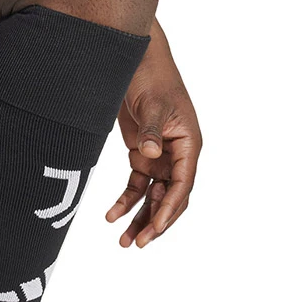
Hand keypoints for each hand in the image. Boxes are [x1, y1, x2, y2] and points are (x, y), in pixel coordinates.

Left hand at [104, 19, 201, 248]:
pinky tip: (112, 215)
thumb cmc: (152, 76)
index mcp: (189, 144)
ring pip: (153, 196)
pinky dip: (127, 200)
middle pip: (170, 197)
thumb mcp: (154, 104)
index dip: (170, 209)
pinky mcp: (143, 152)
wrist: (134, 57)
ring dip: (141, 217)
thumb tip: (150, 155)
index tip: (154, 227)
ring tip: (124, 242)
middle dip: (155, 221)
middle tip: (137, 243)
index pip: (183, 185)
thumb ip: (153, 131)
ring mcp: (160, 155)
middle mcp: (178, 154)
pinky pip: (137, 184)